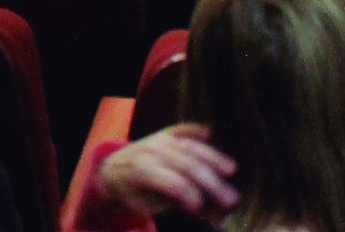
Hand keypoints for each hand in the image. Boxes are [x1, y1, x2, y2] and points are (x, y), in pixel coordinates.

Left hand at [96, 126, 237, 220]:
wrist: (112, 169)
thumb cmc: (134, 193)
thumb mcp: (146, 206)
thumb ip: (176, 206)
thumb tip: (212, 216)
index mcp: (141, 173)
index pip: (171, 183)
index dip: (190, 195)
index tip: (204, 209)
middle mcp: (149, 152)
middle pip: (184, 165)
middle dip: (210, 182)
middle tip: (232, 199)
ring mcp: (156, 140)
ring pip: (187, 146)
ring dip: (211, 157)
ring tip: (232, 169)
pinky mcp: (163, 134)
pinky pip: (179, 129)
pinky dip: (193, 129)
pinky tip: (209, 132)